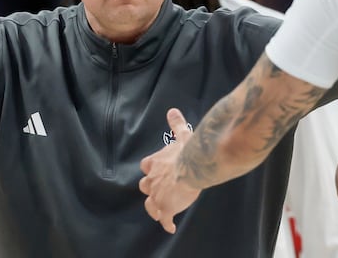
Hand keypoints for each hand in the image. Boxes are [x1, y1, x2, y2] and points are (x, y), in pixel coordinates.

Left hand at [138, 109, 201, 233]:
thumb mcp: (182, 135)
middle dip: (150, 188)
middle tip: (159, 191)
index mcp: (155, 163)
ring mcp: (158, 195)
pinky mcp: (166, 208)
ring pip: (151, 205)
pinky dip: (166, 223)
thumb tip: (172, 110)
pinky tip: (170, 227)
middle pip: (145, 186)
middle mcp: (152, 180)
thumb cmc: (187, 150)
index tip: (155, 170)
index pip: (146, 166)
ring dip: (155, 208)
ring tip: (160, 212)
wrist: (192, 166)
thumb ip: (176, 124)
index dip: (150, 169)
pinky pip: (164, 219)